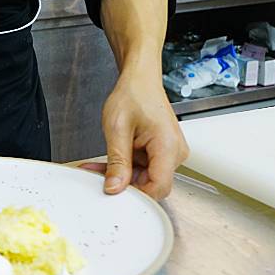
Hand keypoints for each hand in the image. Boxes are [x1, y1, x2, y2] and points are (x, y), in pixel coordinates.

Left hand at [81, 70, 188, 199]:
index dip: (136, 194)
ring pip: (146, 179)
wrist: (140, 79)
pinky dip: (126, 167)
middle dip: (124, 184)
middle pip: (152, 185)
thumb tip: (114, 188)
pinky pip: (145, 168)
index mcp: (168, 146)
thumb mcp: (117, 129)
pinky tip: (109, 163)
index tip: (114, 192)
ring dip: (122, 175)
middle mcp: (175, 152)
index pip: (158, 188)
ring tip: (99, 167)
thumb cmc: (133, 94)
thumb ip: (117, 162)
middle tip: (99, 177)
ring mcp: (170, 153)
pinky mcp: (163, 152)